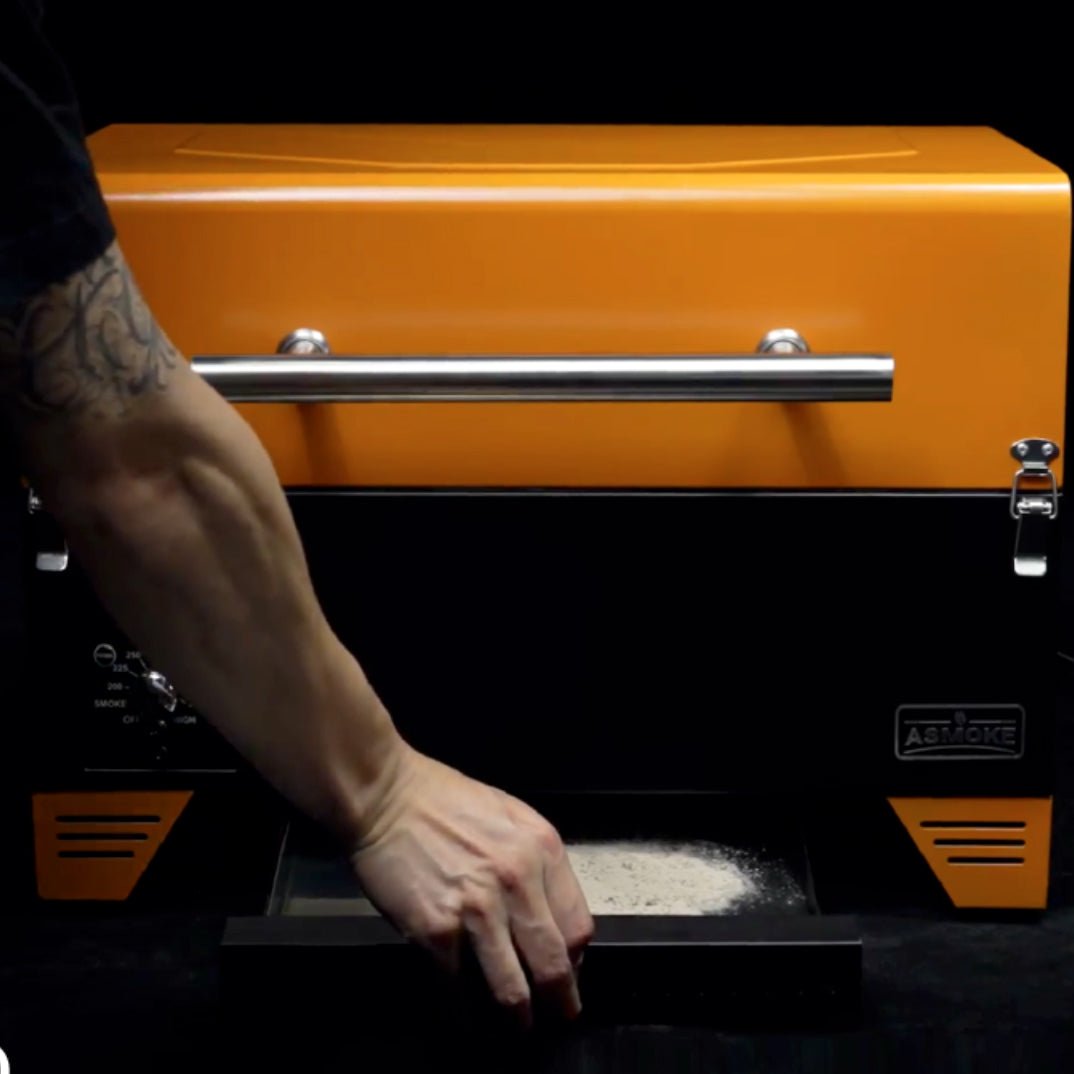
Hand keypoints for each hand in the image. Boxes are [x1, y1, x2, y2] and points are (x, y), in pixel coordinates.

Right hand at [349, 745, 593, 1026]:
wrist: (386, 794)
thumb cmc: (443, 802)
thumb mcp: (510, 817)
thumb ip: (536, 863)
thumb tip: (549, 917)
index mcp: (541, 848)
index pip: (578, 926)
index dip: (575, 960)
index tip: (568, 972)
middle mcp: (517, 879)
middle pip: (554, 964)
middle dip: (560, 1002)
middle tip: (558, 1016)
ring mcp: (477, 907)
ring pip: (512, 988)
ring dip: (518, 1017)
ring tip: (518, 1026)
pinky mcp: (436, 929)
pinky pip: (459, 986)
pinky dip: (464, 1009)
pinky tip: (467, 1013)